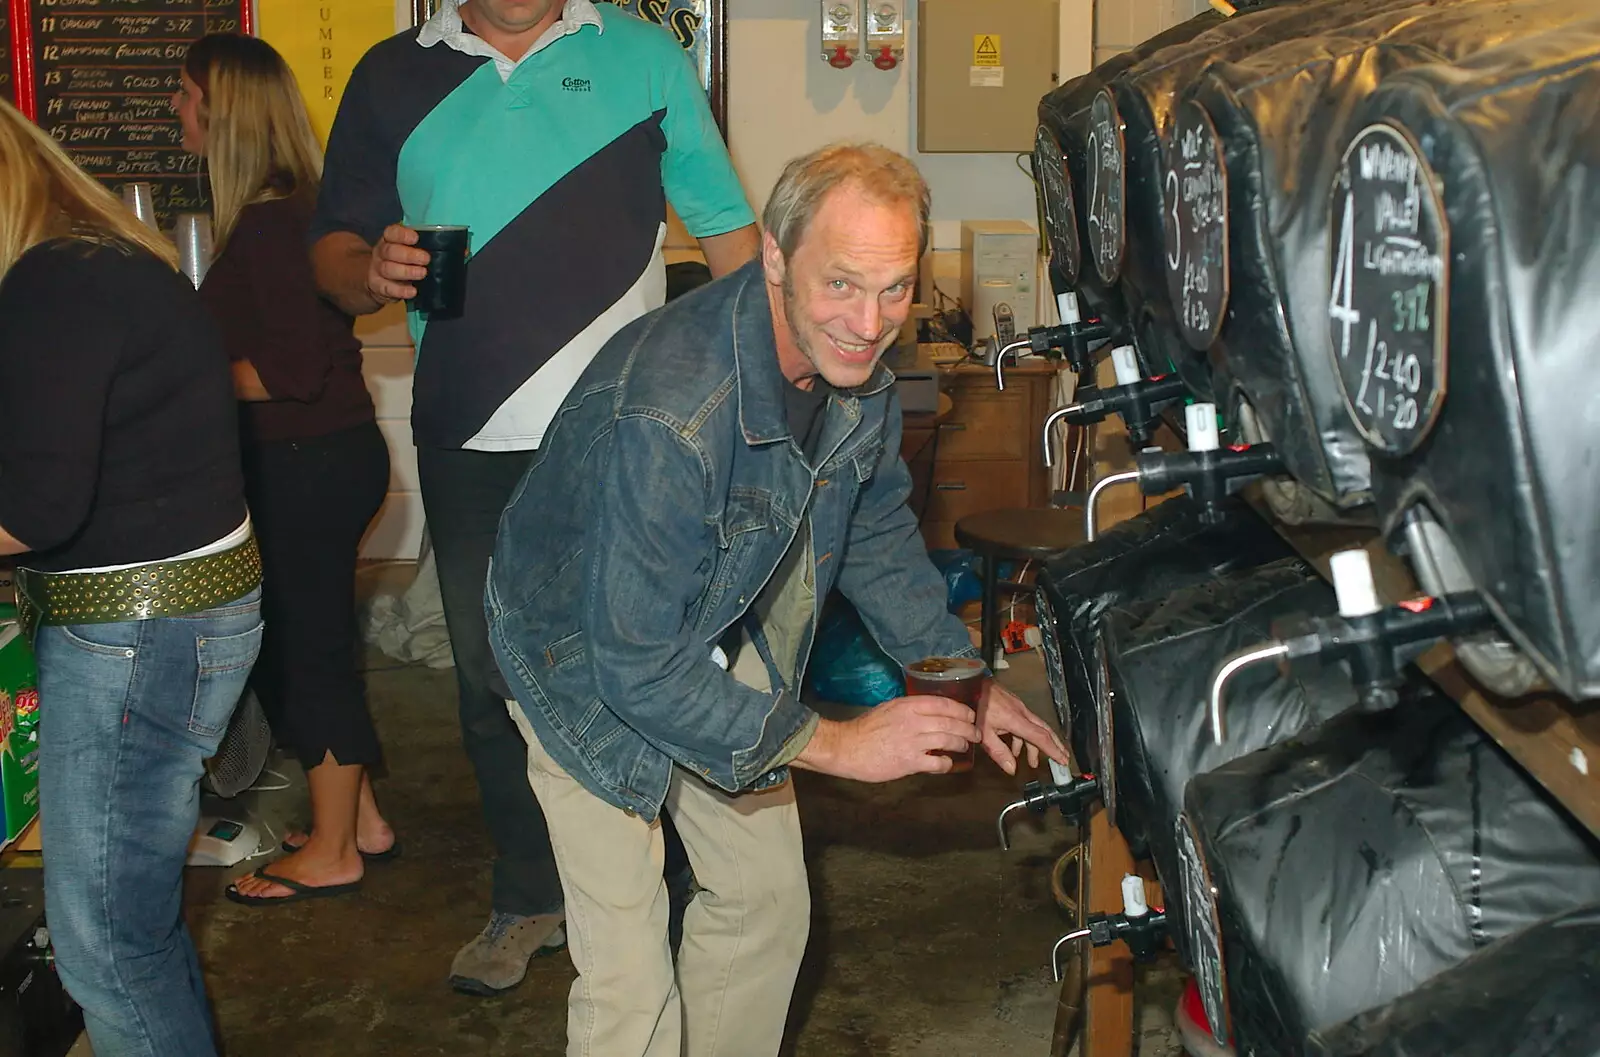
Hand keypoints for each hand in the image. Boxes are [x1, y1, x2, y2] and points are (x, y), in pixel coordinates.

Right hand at [365, 224, 430, 304]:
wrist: (378, 280)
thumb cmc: (400, 261)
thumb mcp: (406, 249)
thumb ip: (417, 246)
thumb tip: (438, 245)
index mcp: (388, 240)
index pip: (391, 233)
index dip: (402, 235)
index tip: (415, 238)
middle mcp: (380, 253)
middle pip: (390, 251)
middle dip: (409, 255)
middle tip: (426, 259)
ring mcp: (377, 270)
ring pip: (388, 269)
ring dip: (407, 271)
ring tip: (422, 273)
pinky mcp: (378, 287)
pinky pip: (387, 288)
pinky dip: (400, 290)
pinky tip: (412, 291)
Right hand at [795, 696, 980, 782]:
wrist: (846, 748)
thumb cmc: (865, 729)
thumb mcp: (888, 709)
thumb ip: (910, 710)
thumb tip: (930, 714)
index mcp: (908, 705)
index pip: (944, 704)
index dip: (961, 710)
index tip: (970, 715)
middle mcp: (914, 721)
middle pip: (951, 723)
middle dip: (968, 729)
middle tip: (975, 734)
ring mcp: (913, 742)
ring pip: (948, 741)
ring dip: (961, 744)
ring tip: (964, 747)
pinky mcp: (909, 762)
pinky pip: (938, 763)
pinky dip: (946, 764)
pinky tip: (947, 764)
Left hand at [976, 681, 1069, 775]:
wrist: (971, 683)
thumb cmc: (975, 705)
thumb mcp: (984, 733)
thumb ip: (999, 752)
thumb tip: (1012, 769)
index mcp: (1017, 720)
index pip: (1041, 737)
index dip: (1053, 750)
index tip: (1063, 759)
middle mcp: (1022, 713)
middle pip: (1045, 730)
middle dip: (1055, 745)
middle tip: (1062, 758)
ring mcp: (1019, 707)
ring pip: (1034, 728)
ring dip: (1035, 745)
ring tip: (1031, 761)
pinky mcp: (1014, 705)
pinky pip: (1025, 723)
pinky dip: (1024, 737)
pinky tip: (1015, 747)